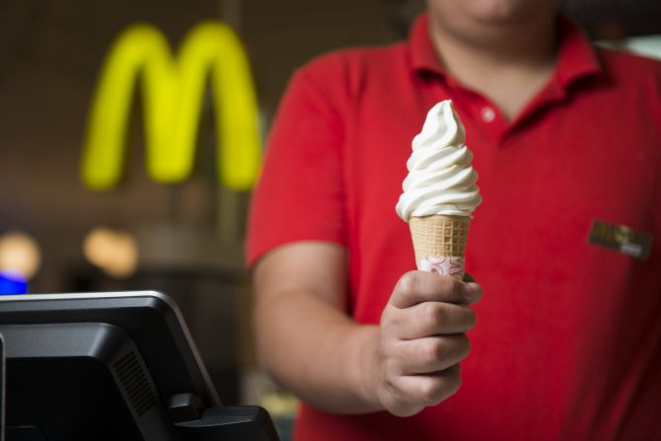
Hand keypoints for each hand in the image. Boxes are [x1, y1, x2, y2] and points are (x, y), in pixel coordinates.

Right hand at [368, 271, 481, 416]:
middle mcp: (391, 329)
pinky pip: (437, 386)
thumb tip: (473, 290)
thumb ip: (449, 289)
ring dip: (459, 347)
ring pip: (437, 351)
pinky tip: (448, 372)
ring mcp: (393, 361)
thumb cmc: (416, 331)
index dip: (449, 285)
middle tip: (467, 321)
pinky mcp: (401, 390)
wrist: (379, 370)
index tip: (471, 293)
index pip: (414, 284)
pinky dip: (453, 378)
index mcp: (397, 303)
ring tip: (457, 347)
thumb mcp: (422, 304)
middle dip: (463, 317)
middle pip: (433, 315)